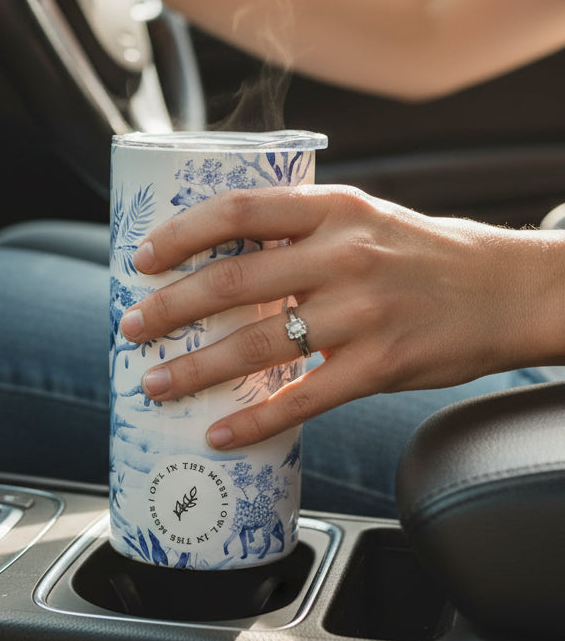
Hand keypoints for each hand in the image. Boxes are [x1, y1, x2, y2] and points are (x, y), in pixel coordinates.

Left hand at [119, 185, 564, 448]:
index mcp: (334, 208)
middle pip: (236, 280)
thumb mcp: (362, 217)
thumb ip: (299, 230)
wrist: (507, 289)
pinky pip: (303, 397)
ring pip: (259, 343)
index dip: (182, 234)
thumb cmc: (421, 252)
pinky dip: (255, 419)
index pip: (239, 211)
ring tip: (155, 382)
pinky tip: (219, 432)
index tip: (143, 259)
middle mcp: (344, 255)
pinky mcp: (381, 365)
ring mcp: (363, 312)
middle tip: (132, 326)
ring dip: (197, 367)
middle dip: (172, 307)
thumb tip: (222, 255)